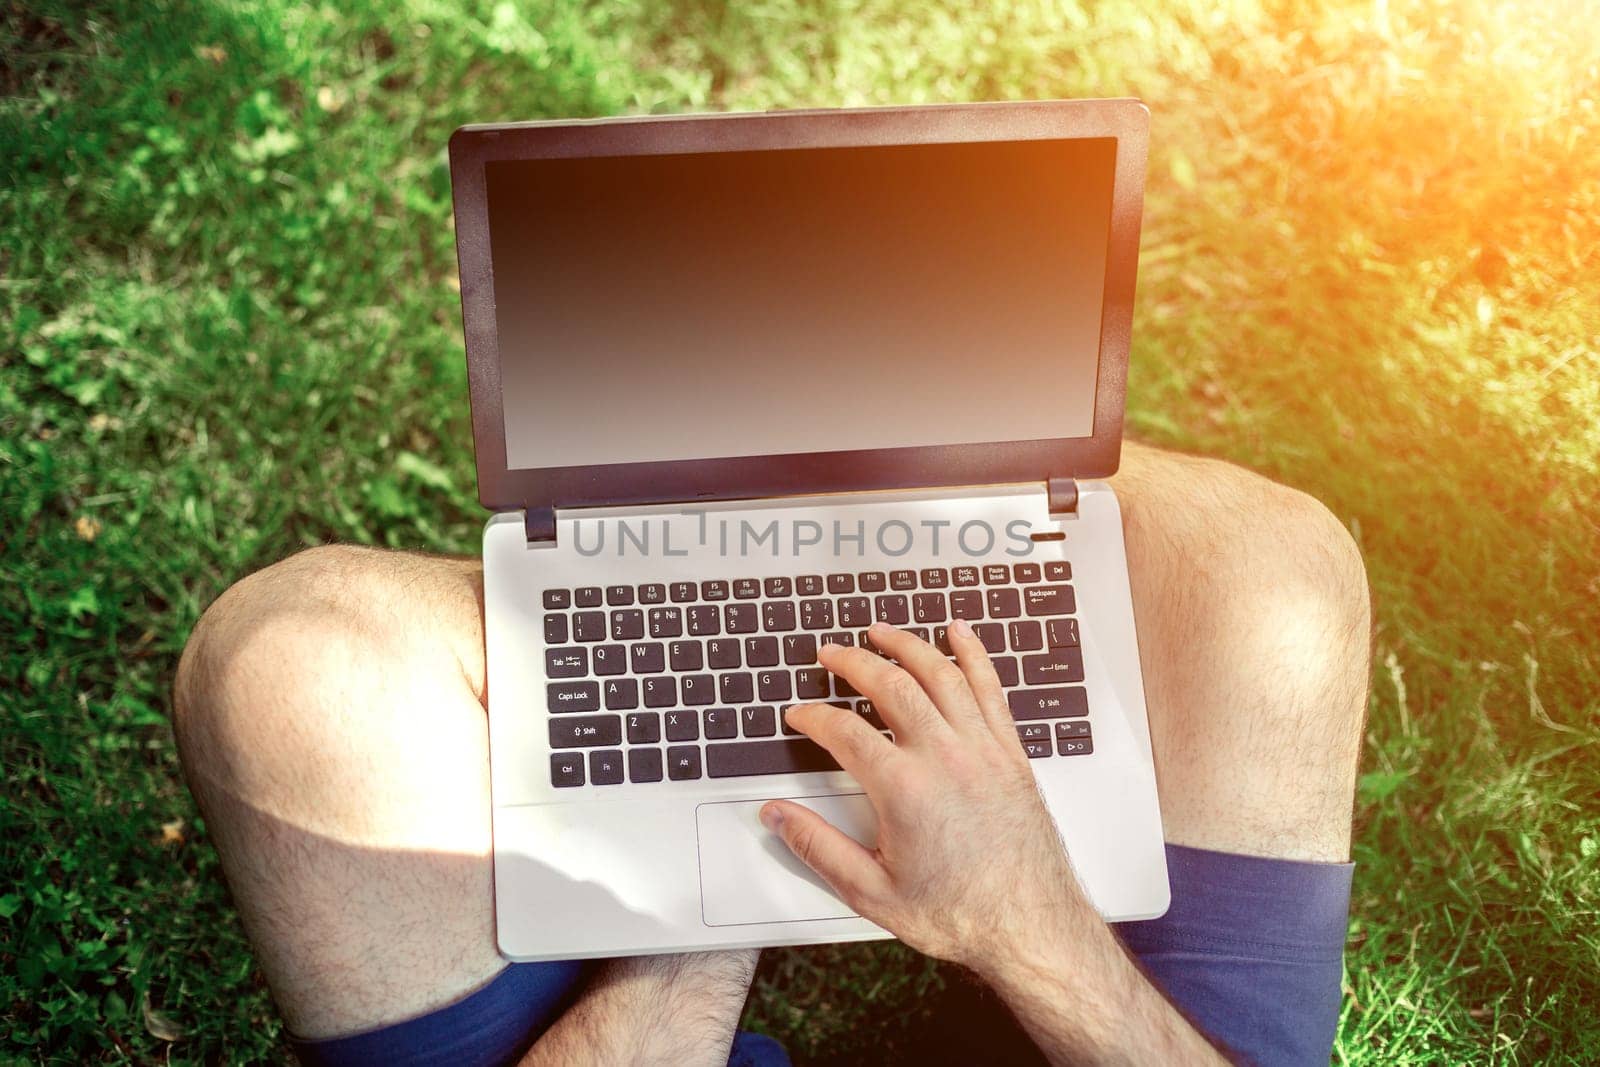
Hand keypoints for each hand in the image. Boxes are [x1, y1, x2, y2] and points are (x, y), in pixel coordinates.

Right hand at [761, 619, 1087, 974]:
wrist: (1030, 928)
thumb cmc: (959, 913)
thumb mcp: (871, 891)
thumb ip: (817, 847)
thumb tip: (777, 816)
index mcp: (904, 788)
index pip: (844, 731)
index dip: (814, 717)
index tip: (800, 715)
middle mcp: (945, 756)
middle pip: (890, 685)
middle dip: (853, 662)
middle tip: (829, 653)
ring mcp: (982, 749)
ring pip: (940, 674)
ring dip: (906, 645)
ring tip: (881, 630)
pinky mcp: (1010, 754)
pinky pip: (989, 688)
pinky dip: (973, 654)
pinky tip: (959, 633)